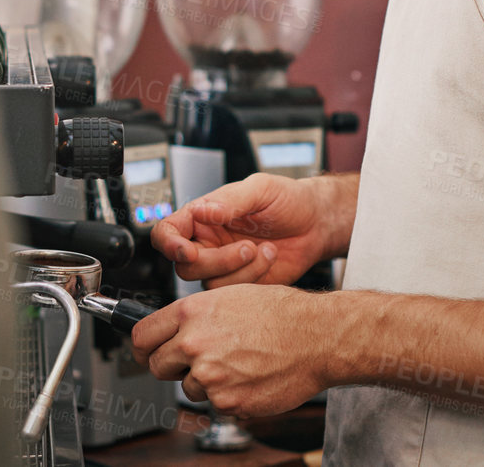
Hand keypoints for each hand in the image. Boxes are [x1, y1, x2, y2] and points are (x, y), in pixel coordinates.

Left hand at [131, 284, 329, 418]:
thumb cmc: (280, 313)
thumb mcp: (229, 296)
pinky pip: (215, 403)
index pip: (141, 336)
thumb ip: (194, 315)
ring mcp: (210, 375)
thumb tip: (169, 330)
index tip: (144, 351)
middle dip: (172, 366)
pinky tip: (249, 376)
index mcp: (191, 312)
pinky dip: (229, 395)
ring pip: (188, 387)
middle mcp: (194, 343)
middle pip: (157, 366)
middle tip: (195, 360)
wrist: (315, 337)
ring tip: (237, 362)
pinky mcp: (227, 402)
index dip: (141, 346)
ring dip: (205, 381)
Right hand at [150, 172, 334, 287]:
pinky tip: (269, 258)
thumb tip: (204, 210)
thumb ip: (230, 200)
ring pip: (208, 284)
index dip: (169, 244)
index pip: (167, 232)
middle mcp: (208, 243)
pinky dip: (253, 278)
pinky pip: (233, 294)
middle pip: (185, 266)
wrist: (316, 224)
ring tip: (265, 249)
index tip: (186, 249)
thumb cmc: (288, 200)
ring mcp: (224, 267)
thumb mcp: (261, 189)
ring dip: (240, 270)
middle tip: (246, 247)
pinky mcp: (242, 285)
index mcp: (203, 217)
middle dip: (216, 261)